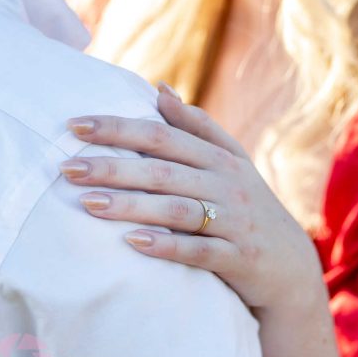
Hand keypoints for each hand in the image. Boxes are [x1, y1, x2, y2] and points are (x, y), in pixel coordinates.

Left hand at [59, 85, 323, 310]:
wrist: (290, 268)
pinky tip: (132, 244)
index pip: (161, 134)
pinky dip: (167, 246)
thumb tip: (159, 88)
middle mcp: (226, 183)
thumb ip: (196, 126)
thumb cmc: (248, 207)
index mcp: (218, 157)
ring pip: (175, 209)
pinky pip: (199, 251)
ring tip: (88, 203)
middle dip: (113, 166)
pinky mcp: (238, 258)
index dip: (119, 128)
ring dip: (130, 205)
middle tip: (67, 167)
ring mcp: (233, 220)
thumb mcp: (231, 161)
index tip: (75, 125)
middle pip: (162, 169)